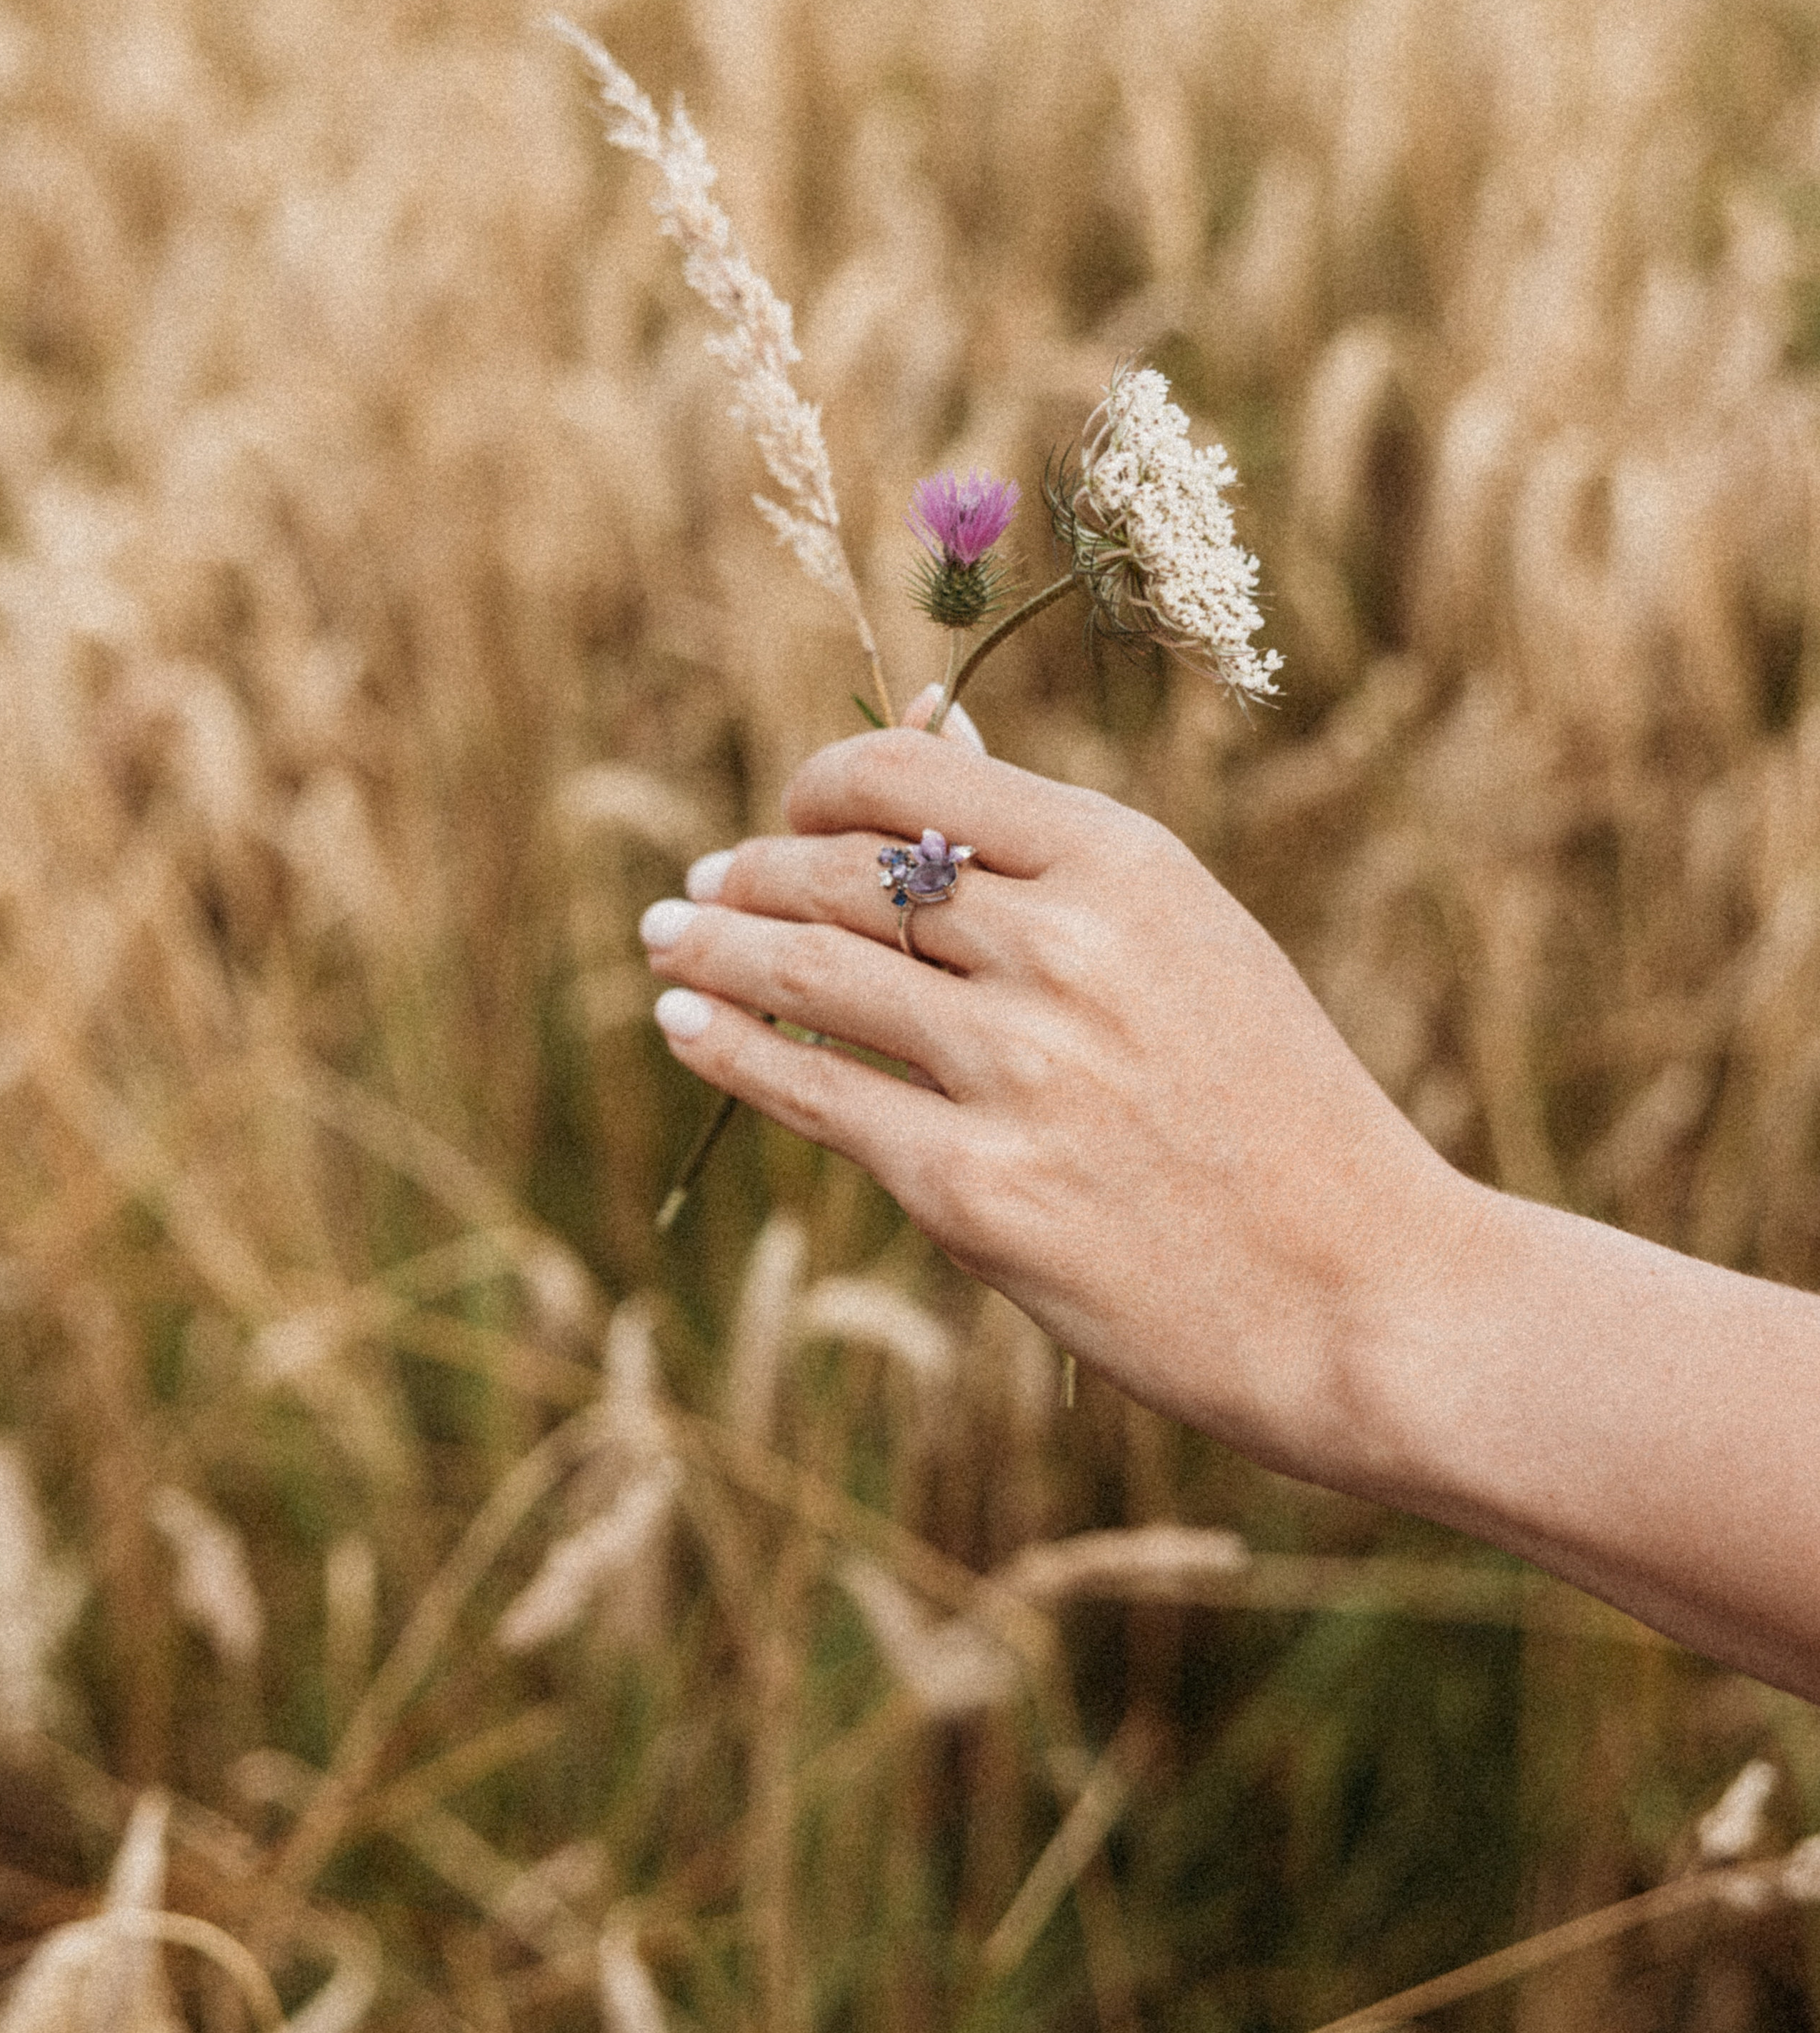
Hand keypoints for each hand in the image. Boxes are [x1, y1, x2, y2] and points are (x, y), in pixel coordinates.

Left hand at [638, 722, 1465, 1490]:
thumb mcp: (1195, 944)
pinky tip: (683, 1024)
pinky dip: (725, 1048)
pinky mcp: (972, 1192)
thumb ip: (1056, 858)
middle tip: (701, 886)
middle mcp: (1063, 950)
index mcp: (1128, 865)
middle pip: (844, 874)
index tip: (790, 810)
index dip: (824, 784)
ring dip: (712, 947)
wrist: (1365, 1293)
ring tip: (667, 939)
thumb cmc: (1285, 1113)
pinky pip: (810, 1095)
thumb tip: (931, 739)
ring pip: (807, 973)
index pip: (912, 779)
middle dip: (751, 871)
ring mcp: (1012, 1073)